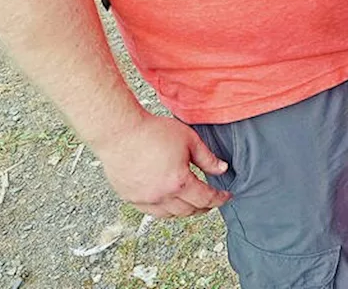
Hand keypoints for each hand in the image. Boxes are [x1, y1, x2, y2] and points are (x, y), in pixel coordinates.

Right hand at [93, 113, 230, 217]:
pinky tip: (170, 202)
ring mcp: (144, 199)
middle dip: (204, 207)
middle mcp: (161, 196)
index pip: (205, 198)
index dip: (219, 199)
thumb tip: (222, 169)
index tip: (226, 196)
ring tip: (192, 203)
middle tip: (211, 200)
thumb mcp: (189, 140)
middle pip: (189, 210)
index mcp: (179, 182)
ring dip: (185, 211)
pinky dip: (165, 210)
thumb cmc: (152, 132)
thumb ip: (207, 158)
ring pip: (171, 215)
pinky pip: (152, 212)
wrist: (120, 132)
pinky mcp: (130, 198)